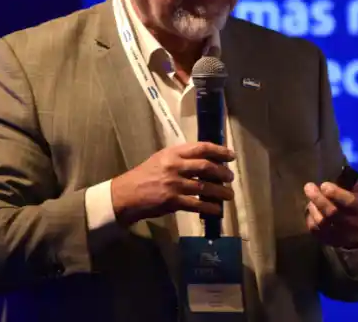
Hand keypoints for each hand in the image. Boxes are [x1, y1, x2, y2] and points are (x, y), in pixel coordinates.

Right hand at [110, 142, 234, 225]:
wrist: (126, 195)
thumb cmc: (144, 175)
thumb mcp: (161, 159)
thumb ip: (180, 157)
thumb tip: (205, 160)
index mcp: (173, 153)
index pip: (201, 148)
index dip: (219, 151)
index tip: (231, 156)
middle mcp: (175, 166)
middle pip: (206, 167)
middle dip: (223, 172)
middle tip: (231, 178)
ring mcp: (174, 184)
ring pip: (205, 187)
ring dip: (221, 191)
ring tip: (229, 195)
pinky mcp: (173, 201)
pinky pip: (198, 204)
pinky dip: (210, 207)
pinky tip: (217, 210)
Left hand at [304, 178, 357, 248]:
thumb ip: (350, 180)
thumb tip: (336, 169)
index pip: (349, 202)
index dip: (335, 193)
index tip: (324, 185)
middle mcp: (354, 224)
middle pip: (332, 213)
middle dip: (318, 198)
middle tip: (308, 187)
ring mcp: (342, 235)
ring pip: (322, 223)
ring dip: (313, 208)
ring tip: (310, 199)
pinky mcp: (331, 241)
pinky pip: (315, 231)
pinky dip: (310, 218)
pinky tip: (311, 210)